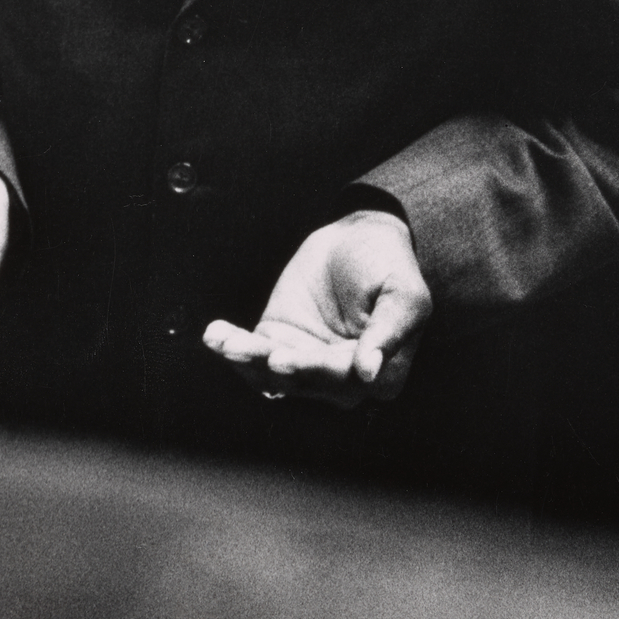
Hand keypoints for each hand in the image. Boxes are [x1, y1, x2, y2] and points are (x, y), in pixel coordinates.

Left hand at [203, 208, 429, 407]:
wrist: (360, 238)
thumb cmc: (389, 267)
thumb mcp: (404, 294)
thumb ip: (389, 332)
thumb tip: (370, 372)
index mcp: (380, 376)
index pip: (342, 378)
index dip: (313, 369)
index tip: (284, 360)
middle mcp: (339, 380)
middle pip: (303, 378)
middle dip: (275, 365)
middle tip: (256, 350)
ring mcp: (305, 363)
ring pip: (271, 372)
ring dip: (246, 358)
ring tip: (224, 341)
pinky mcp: (278, 341)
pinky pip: (252, 352)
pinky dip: (232, 344)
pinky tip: (214, 334)